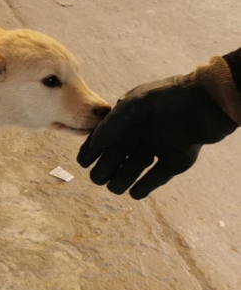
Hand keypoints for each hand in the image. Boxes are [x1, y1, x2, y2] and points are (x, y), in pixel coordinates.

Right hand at [77, 75, 237, 198]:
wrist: (206, 102)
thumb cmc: (168, 97)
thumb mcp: (135, 103)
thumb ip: (113, 124)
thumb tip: (95, 143)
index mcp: (128, 120)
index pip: (104, 138)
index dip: (91, 151)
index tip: (83, 163)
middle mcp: (141, 135)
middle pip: (116, 157)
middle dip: (105, 169)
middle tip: (98, 178)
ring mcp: (158, 149)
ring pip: (134, 169)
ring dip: (122, 179)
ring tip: (115, 187)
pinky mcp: (175, 161)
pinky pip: (157, 177)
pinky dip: (146, 186)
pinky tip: (135, 192)